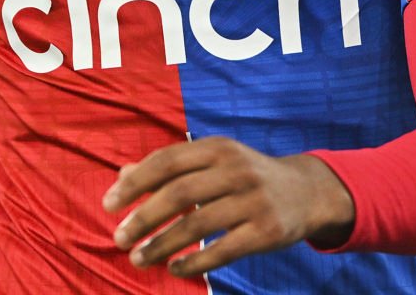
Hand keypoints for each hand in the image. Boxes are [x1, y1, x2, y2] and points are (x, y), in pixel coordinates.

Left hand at [102, 136, 355, 276]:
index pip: (167, 161)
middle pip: (179, 193)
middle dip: (143, 218)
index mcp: (218, 148)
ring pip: (197, 224)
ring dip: (162, 245)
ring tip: (139, 258)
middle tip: (119, 238)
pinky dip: (193, 263)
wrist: (307, 192)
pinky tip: (174, 268)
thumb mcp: (214, 161)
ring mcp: (254, 200)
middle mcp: (237, 169)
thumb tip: (122, 175)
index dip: (135, 184)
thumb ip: (170, 167)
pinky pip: (223, 250)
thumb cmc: (246, 176)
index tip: (109, 205)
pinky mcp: (267, 231)